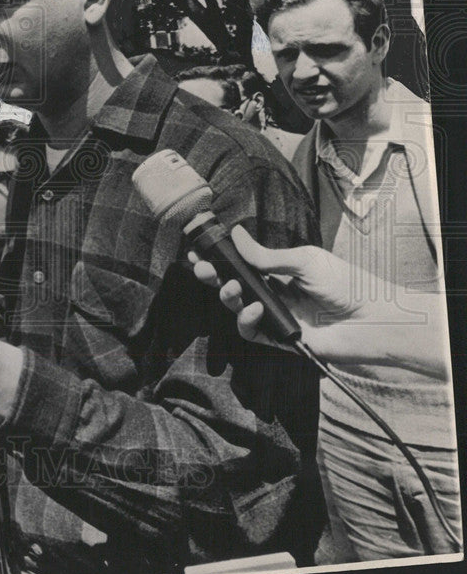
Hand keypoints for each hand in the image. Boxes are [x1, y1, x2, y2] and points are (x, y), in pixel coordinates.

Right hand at [189, 225, 448, 377]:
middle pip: (233, 285)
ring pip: (236, 308)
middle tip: (201, 269)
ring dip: (227, 297)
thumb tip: (236, 234)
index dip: (220, 259)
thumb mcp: (304, 260)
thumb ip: (266, 255)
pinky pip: (251, 332)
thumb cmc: (346, 284)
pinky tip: (254, 310)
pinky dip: (246, 320)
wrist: (372, 319)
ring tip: (231, 288)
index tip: (200, 251)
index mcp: (280, 272)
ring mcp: (275, 317)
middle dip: (213, 277)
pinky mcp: (279, 339)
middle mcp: (274, 294)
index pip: (242, 264)